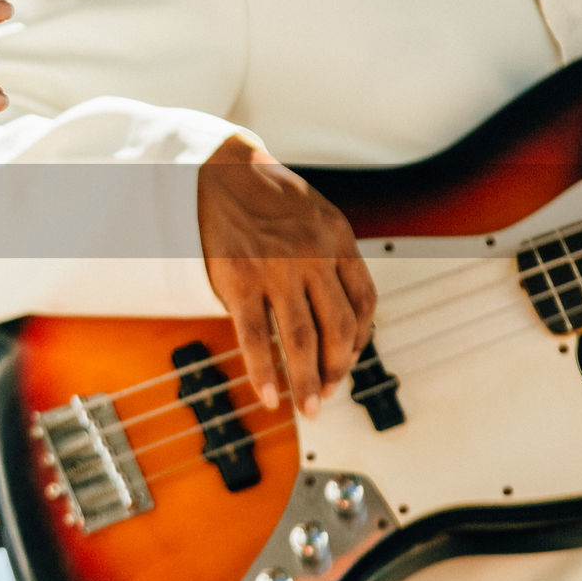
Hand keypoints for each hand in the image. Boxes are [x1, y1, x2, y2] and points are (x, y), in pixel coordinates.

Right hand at [198, 136, 375, 417]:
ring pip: (301, 341)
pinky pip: (256, 337)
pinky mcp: (239, 280)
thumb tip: (336, 304)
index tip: (347, 361)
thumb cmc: (263, 193)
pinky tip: (269, 395)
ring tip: (307, 410)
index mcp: (338, 239)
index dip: (361, 340)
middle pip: (338, 329)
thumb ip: (328, 253)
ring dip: (307, 383)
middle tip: (328, 396)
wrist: (216, 170)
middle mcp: (313, 256)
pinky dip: (265, 372)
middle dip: (337, 371)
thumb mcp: (313, 214)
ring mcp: (276, 270)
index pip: (364, 302)